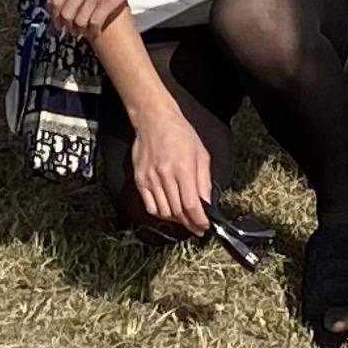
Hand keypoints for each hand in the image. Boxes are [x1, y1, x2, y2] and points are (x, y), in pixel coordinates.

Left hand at [49, 0, 171, 37]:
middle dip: (66, 26)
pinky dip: (94, 31)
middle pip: (65, 13)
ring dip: (80, 31)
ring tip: (83, 34)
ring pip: (79, 20)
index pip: (56, 0)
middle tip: (70, 32)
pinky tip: (96, 32)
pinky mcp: (110, 0)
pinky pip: (95, 22)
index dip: (55, 16)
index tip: (57, 23)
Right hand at [125, 90, 217, 236]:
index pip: (192, 205)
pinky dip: (161, 214)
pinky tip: (169, 211)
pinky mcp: (140, 180)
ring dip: (176, 220)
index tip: (204, 226)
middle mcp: (165, 176)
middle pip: (178, 212)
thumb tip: (208, 204)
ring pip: (164, 212)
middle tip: (197, 227)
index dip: (199, 221)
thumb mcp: (201, 154)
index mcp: (183, 169)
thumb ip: (204, 181)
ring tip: (185, 218)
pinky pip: (150, 206)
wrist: (154, 120)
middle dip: (190, 224)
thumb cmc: (179, 133)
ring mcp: (150, 179)